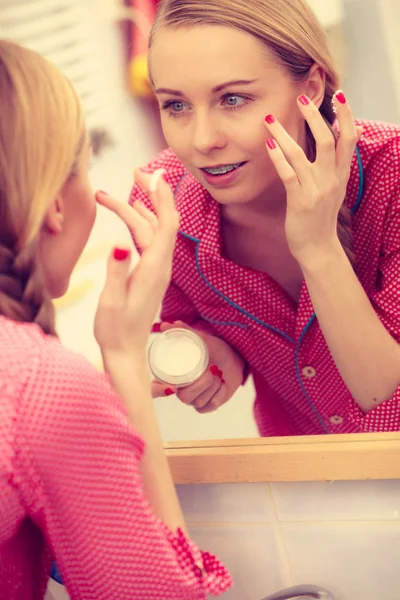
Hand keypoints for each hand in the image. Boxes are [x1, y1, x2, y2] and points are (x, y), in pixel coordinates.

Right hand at [94, 169, 178, 359]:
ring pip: (152, 230)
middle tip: (136, 171)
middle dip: (150, 195)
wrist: (126, 352)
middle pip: (160, 222)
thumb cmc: (116, 330)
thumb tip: (120, 245)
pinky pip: (149, 240)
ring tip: (117, 192)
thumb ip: (116, 273)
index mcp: (154, 270)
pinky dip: (139, 223)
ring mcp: (157, 270)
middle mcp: (161, 266)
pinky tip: (131, 214)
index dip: (162, 198)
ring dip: (139, 208)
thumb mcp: (111, 302)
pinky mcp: (150, 273)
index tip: (155, 175)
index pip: (166, 225)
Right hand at [152, 321, 244, 412]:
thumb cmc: (213, 349)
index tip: (172, 387)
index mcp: (172, 375)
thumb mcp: (201, 339)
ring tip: (218, 373)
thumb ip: (184, 331)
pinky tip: (222, 384)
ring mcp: (193, 399)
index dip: (158, 391)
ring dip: (212, 385)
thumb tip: (166, 324)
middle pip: (183, 396)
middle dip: (201, 384)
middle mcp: (180, 389)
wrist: (234, 359)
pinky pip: (209, 405)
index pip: (155, 389)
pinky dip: (219, 393)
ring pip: (198, 401)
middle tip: (212, 369)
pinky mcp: (206, 406)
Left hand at [264, 90, 362, 266]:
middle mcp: (331, 180)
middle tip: (301, 97)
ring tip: (270, 119)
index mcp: (341, 175)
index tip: (340, 95)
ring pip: (302, 155)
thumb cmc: (321, 217)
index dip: (346, 116)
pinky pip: (288, 174)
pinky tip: (269, 144)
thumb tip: (342, 140)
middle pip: (329, 140)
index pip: (349, 139)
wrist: (318, 248)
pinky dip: (278, 158)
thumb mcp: (334, 189)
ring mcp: (316, 190)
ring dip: (284, 134)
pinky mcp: (300, 201)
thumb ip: (337, 165)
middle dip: (315, 117)